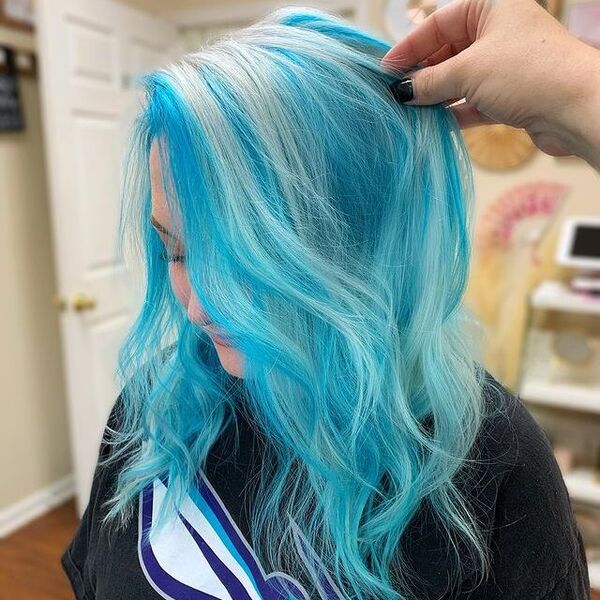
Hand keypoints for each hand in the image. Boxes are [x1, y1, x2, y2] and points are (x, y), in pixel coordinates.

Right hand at [381, 0, 599, 169]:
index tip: (385, 70)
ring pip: (457, 78)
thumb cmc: (526, 73)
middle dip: (421, 74)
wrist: (575, 108)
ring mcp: (503, 64)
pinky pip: (470, 100)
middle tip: (396, 94)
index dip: (409, 47)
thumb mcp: (468, 72)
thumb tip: (401, 91)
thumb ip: (429, 81)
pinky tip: (433, 123)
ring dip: (435, 96)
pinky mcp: (507, 95)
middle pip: (446, 51)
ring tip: (409, 111)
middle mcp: (497, 32)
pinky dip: (452, 111)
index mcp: (490, 7)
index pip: (438, 23)